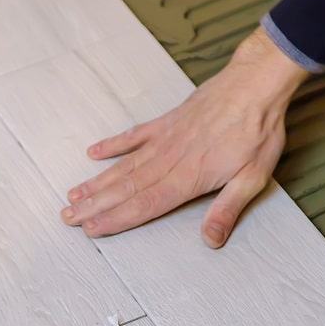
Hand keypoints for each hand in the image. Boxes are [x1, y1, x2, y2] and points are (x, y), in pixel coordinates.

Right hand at [62, 27, 307, 247]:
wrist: (255, 85)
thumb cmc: (257, 133)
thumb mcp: (252, 178)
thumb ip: (227, 209)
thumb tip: (210, 241)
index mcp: (188, 178)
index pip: (145, 205)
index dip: (116, 219)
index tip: (92, 230)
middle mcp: (170, 160)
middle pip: (125, 188)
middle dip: (95, 205)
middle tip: (67, 217)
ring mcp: (165, 139)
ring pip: (124, 166)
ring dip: (97, 182)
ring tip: (74, 195)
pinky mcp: (167, 121)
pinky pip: (134, 136)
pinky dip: (113, 145)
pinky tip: (94, 153)